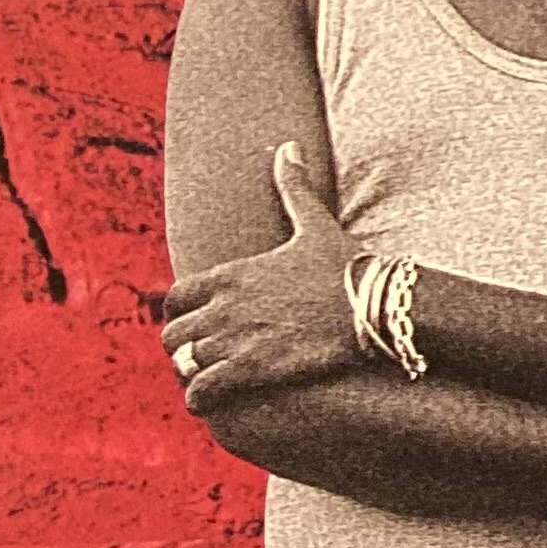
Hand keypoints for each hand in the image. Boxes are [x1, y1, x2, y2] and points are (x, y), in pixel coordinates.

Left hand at [159, 142, 355, 412]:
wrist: (375, 305)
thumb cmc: (345, 267)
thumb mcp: (314, 223)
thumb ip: (293, 188)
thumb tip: (288, 147)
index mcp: (231, 274)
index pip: (173, 297)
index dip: (177, 314)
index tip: (192, 323)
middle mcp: (224, 306)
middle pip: (171, 334)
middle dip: (180, 347)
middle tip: (198, 357)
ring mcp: (235, 338)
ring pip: (183, 363)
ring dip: (190, 373)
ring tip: (206, 379)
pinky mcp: (251, 369)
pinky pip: (201, 389)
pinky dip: (199, 397)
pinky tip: (210, 400)